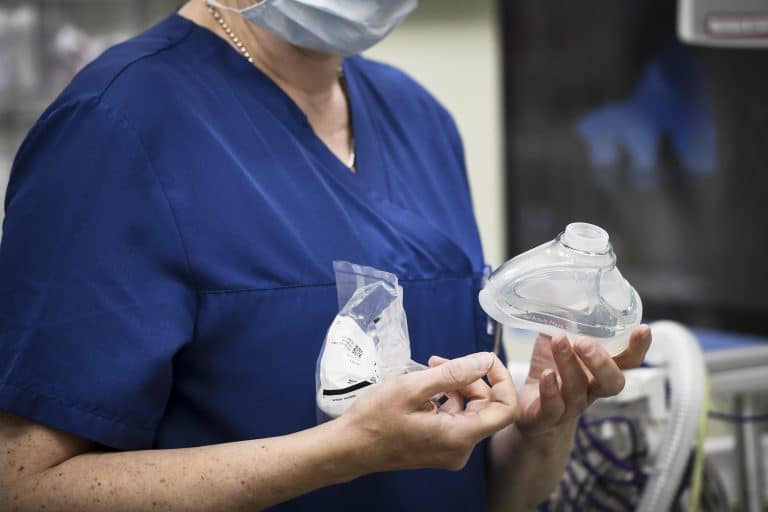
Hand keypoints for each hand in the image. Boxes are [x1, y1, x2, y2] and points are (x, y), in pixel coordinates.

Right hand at [342, 352, 518, 471]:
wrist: (349, 448)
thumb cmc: (375, 418)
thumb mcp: (413, 388)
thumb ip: (453, 373)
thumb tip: (485, 360)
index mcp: (459, 436)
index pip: (506, 409)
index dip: (502, 380)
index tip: (484, 360)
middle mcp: (460, 449)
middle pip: (487, 407)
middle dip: (471, 378)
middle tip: (440, 361)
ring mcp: (450, 450)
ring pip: (471, 410)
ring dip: (457, 386)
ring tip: (430, 370)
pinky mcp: (439, 447)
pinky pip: (455, 418)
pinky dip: (447, 398)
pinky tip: (425, 388)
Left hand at [515, 325, 651, 436]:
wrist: (528, 408)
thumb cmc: (549, 368)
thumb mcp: (555, 340)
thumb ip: (560, 318)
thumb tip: (552, 281)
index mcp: (599, 369)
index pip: (629, 361)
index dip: (639, 348)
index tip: (642, 328)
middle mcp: (591, 389)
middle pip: (612, 383)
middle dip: (602, 362)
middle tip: (585, 341)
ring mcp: (570, 405)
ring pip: (577, 389)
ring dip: (568, 363)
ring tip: (558, 340)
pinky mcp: (547, 417)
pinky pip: (554, 407)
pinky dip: (550, 390)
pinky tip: (546, 374)